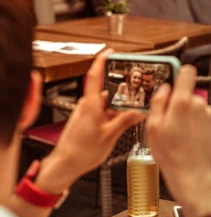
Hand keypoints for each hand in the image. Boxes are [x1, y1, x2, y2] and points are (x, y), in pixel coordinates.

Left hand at [39, 50, 144, 193]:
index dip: (102, 61)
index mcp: (90, 105)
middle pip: (107, 92)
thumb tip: (139, 111)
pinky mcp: (85, 119)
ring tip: (131, 115)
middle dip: (122, 95)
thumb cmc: (82, 152)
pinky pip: (102, 112)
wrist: (65, 164)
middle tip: (137, 96)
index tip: (110, 52)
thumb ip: (125, 120)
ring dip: (118, 108)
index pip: (94, 76)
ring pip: (106, 104)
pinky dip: (112, 115)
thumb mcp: (110, 136)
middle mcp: (86, 105)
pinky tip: (120, 123)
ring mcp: (85, 112)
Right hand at [146, 65, 210, 216]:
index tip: (176, 80)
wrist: (191, 174)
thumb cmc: (170, 154)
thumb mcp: (153, 127)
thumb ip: (158, 102)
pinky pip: (206, 119)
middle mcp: (199, 105)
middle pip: (189, 94)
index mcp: (182, 102)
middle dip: (181, 104)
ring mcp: (210, 115)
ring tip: (182, 135)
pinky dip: (200, 126)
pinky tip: (193, 138)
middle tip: (172, 122)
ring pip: (198, 108)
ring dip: (191, 116)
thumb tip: (164, 88)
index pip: (187, 72)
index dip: (180, 74)